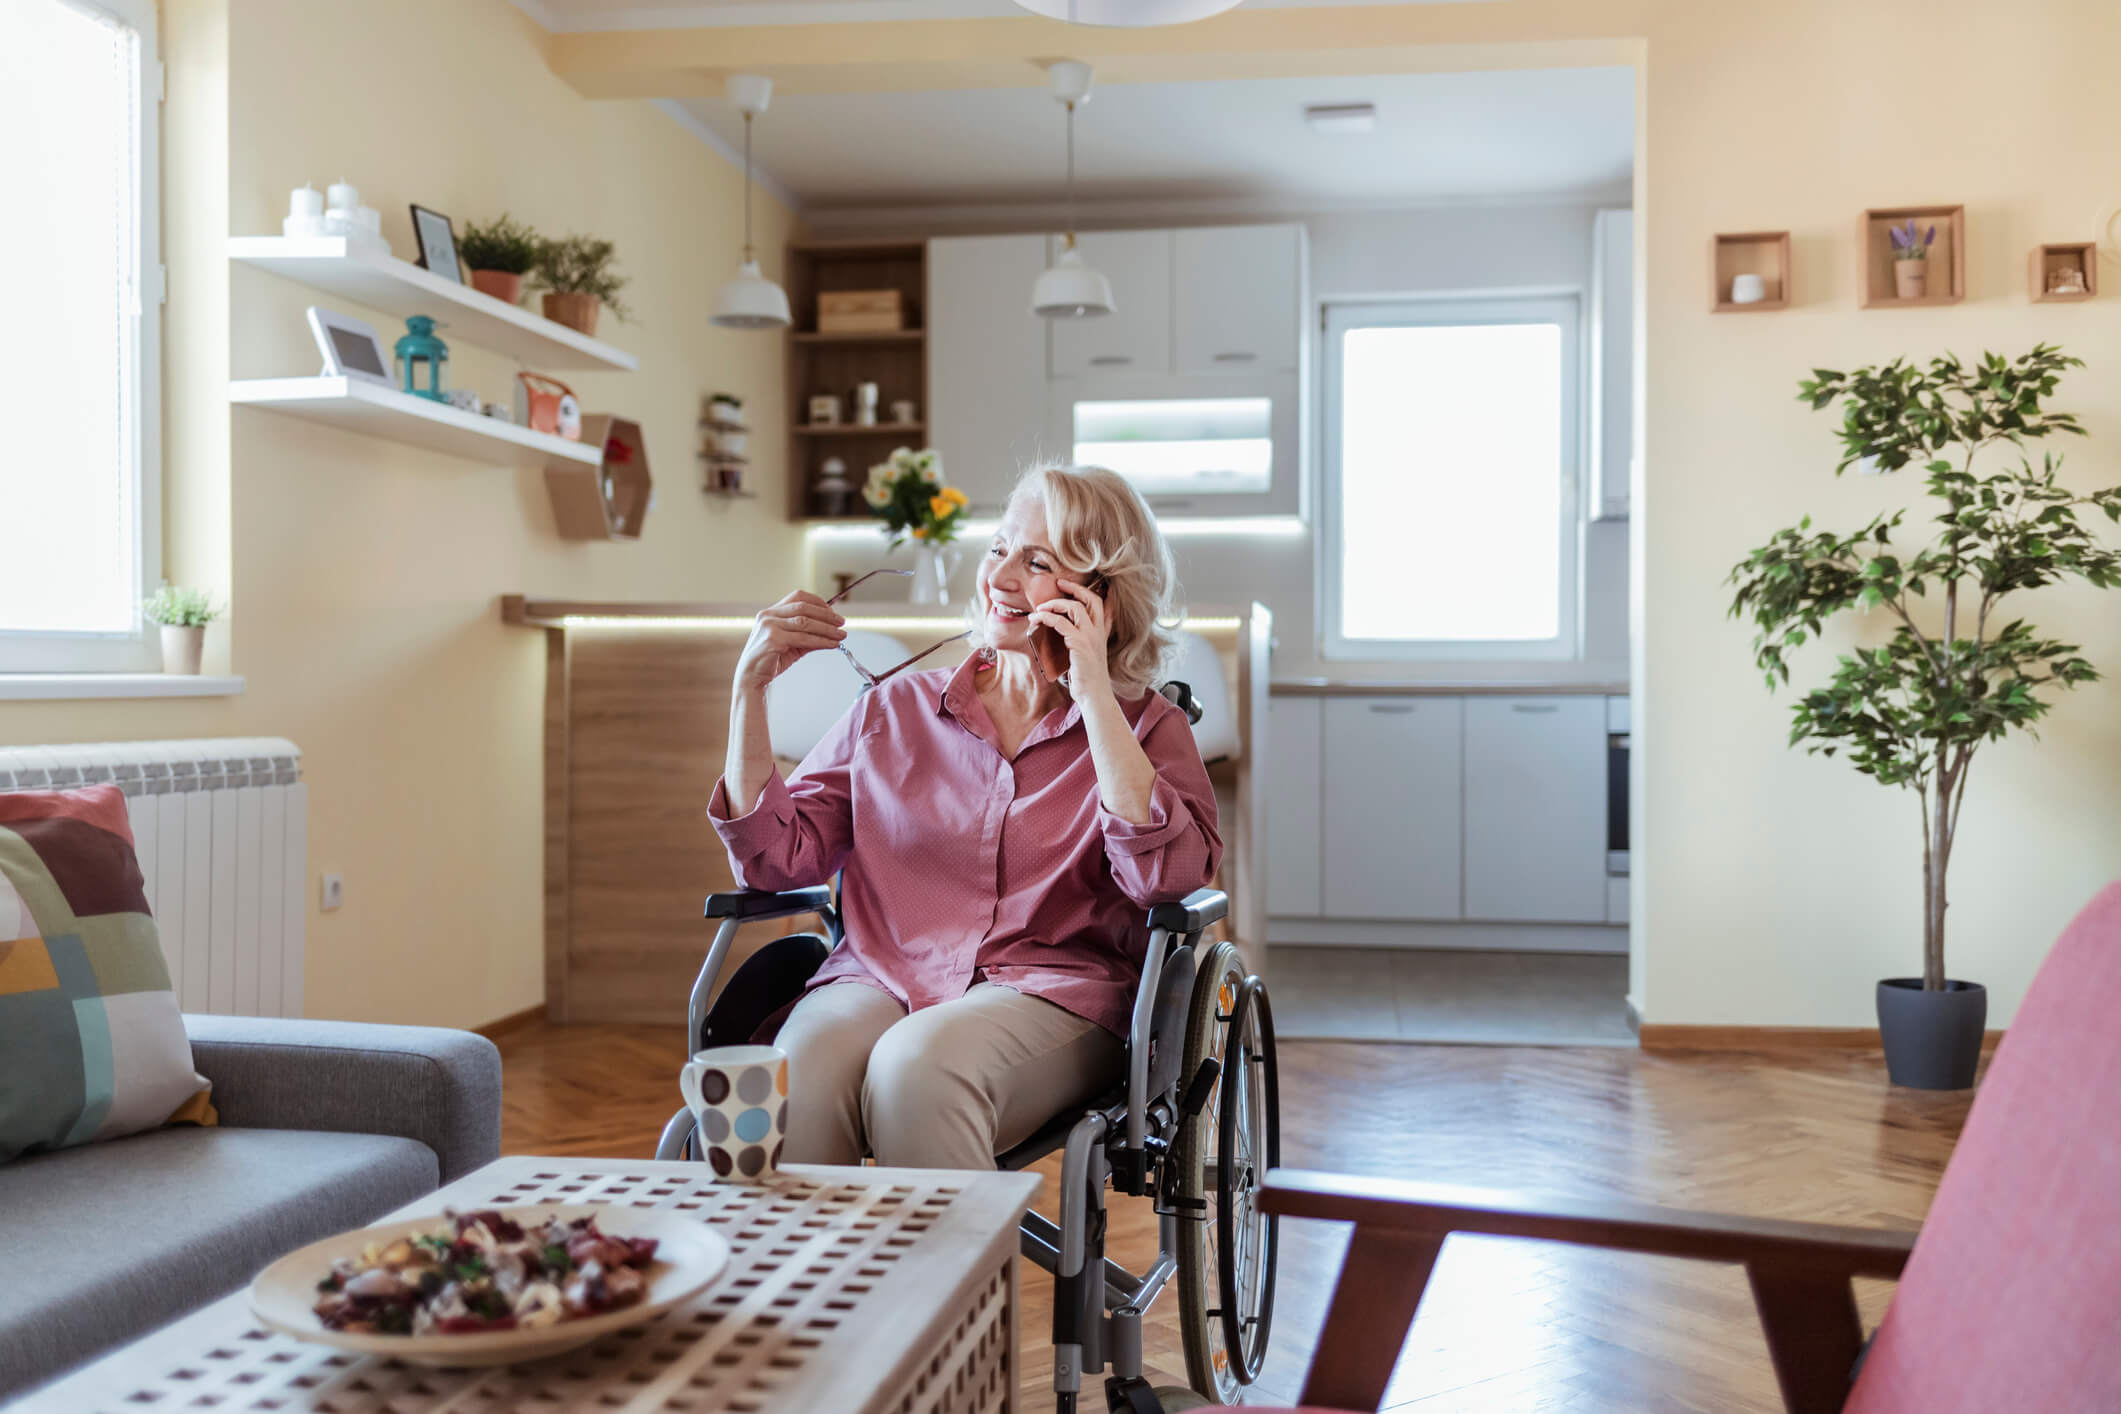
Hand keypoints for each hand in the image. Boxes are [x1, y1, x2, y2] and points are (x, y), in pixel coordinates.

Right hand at [735, 590, 845, 694]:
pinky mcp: (773, 639)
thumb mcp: (792, 644)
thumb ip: (809, 635)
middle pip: (804, 608)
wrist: (752, 678)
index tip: (833, 612)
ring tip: (841, 635)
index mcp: (771, 612)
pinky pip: (803, 638)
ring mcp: (770, 626)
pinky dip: (821, 641)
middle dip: (826, 615)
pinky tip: (832, 645)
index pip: (798, 597)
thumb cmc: (771, 660)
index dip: (818, 602)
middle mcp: (769, 615)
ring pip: (806, 622)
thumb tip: (833, 632)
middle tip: (842, 623)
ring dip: (827, 629)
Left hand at [1028, 580, 1111, 702]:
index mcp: (1101, 633)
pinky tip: (1037, 620)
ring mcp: (1090, 637)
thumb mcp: (1085, 657)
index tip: (1070, 585)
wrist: (1094, 695)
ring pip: (1075, 607)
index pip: (1102, 604)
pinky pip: (1061, 623)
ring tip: (1039, 609)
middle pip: (1091, 599)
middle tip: (1058, 583)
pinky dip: (1047, 617)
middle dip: (1074, 588)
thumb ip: (1077, 643)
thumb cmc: (1087, 680)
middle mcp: (1098, 632)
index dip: (1087, 591)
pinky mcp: (1080, 644)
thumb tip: (1058, 635)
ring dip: (1054, 603)